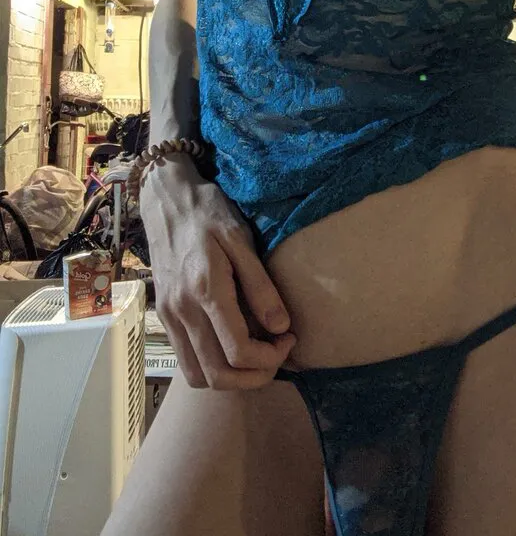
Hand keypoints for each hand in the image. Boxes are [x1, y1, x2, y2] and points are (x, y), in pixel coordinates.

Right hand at [140, 154, 295, 389]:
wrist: (166, 199)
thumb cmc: (208, 212)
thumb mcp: (241, 239)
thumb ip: (260, 285)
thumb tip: (281, 327)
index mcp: (205, 289)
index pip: (238, 351)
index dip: (271, 357)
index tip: (289, 337)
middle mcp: (182, 310)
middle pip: (218, 375)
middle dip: (255, 377)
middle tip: (278, 354)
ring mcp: (169, 316)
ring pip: (198, 376)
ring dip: (231, 379)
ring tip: (257, 355)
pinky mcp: (164, 315)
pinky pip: (185, 360)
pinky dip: (211, 367)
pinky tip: (232, 345)